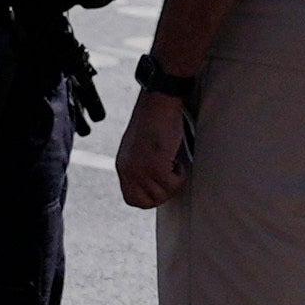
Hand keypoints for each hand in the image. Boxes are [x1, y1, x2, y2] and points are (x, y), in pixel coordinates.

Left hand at [116, 90, 195, 210]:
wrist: (158, 102)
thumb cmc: (154, 120)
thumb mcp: (141, 149)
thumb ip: (142, 167)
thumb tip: (157, 186)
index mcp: (123, 166)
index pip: (132, 199)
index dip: (150, 197)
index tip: (162, 185)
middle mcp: (128, 171)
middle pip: (147, 202)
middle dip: (164, 193)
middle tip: (172, 175)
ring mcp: (141, 171)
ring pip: (163, 195)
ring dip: (174, 181)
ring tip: (174, 161)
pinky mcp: (155, 167)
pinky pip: (174, 185)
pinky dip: (181, 174)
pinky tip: (177, 158)